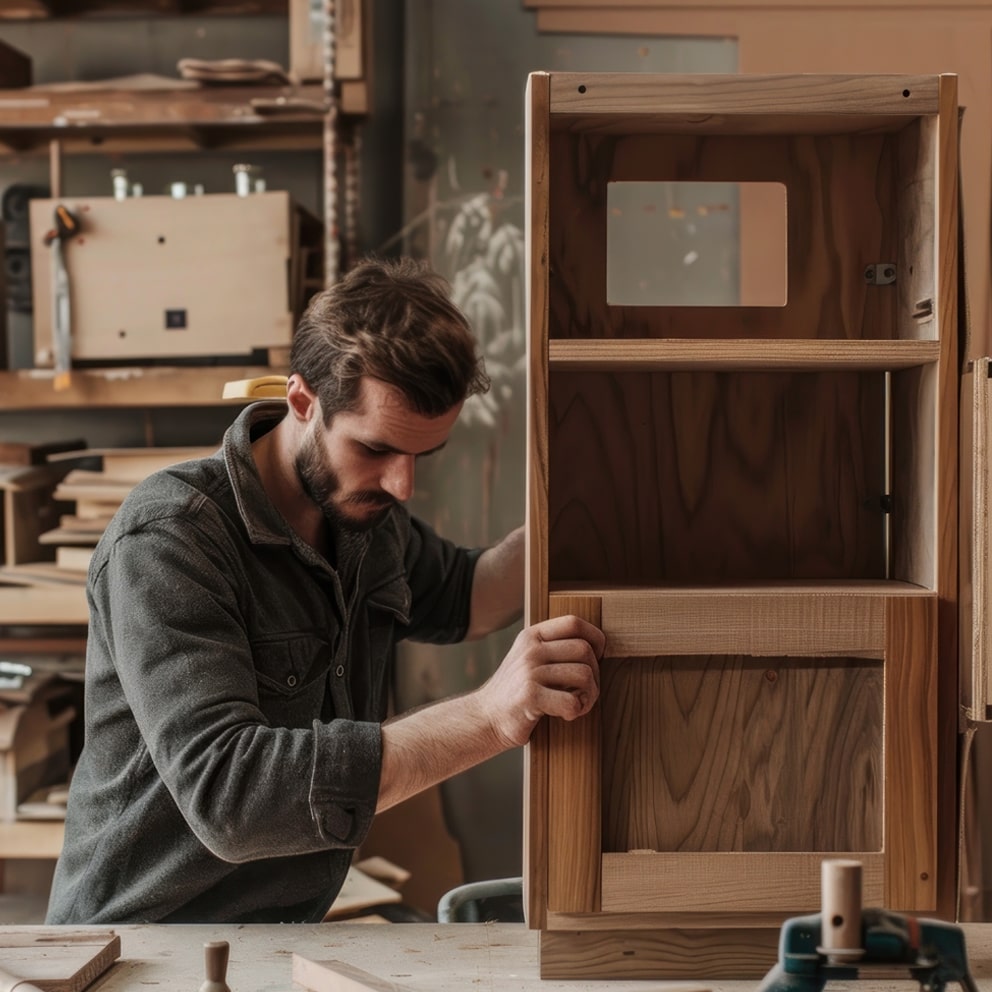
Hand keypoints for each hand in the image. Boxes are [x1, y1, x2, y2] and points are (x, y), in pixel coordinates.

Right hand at [477, 614, 605, 748]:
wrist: (485, 718)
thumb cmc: (515, 691)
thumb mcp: (528, 658)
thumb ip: (553, 647)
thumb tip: (595, 647)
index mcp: (532, 636)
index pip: (574, 622)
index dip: (595, 638)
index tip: (597, 658)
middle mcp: (530, 650)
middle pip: (584, 650)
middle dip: (595, 674)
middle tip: (586, 691)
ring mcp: (528, 671)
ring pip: (584, 675)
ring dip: (589, 695)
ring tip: (578, 704)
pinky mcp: (529, 696)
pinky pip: (572, 701)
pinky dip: (576, 711)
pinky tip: (567, 714)